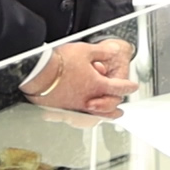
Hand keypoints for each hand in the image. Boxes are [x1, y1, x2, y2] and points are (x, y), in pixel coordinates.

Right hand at [22, 40, 139, 116]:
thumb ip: (102, 52)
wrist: (37, 73)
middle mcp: (88, 99)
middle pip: (108, 108)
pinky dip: (81, 118)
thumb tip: (114, 50)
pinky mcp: (60, 110)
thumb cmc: (60, 62)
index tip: (132, 86)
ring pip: (92, 116)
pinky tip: (78, 116)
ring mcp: (74, 107)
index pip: (119, 87)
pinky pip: (75, 118)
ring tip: (102, 118)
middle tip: (120, 112)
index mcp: (97, 84)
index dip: (128, 86)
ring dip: (100, 117)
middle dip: (115, 109)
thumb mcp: (85, 51)